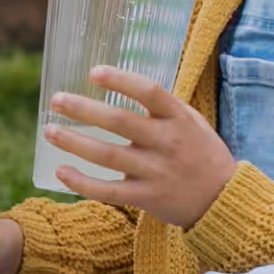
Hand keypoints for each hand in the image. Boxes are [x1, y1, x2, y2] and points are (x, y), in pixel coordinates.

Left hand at [43, 65, 237, 230]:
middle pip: (120, 122)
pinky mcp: (146, 198)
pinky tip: (61, 170)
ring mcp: (156, 172)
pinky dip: (83, 182)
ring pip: (108, 156)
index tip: (94, 72)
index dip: (121, 80)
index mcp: (178, 119)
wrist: (224, 200)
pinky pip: (109, 191)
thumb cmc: (203, 153)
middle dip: (84, 109)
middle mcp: (167, 143)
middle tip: (56, 99)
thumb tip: (124, 83)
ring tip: (49, 131)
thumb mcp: (193, 122)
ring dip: (75, 142)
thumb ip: (163, 106)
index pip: (149, 92)